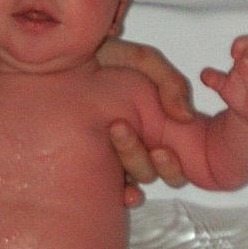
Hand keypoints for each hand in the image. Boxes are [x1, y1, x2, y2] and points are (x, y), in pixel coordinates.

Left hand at [97, 37, 191, 205]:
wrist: (62, 55)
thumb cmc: (103, 55)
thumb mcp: (141, 60)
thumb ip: (169, 82)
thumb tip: (185, 116)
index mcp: (152, 126)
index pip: (172, 160)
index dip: (173, 165)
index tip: (161, 149)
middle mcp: (134, 144)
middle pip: (151, 174)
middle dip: (141, 160)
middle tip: (121, 128)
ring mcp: (110, 154)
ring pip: (130, 180)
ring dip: (128, 166)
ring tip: (113, 130)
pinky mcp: (86, 160)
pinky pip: (107, 189)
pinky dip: (118, 193)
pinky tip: (117, 188)